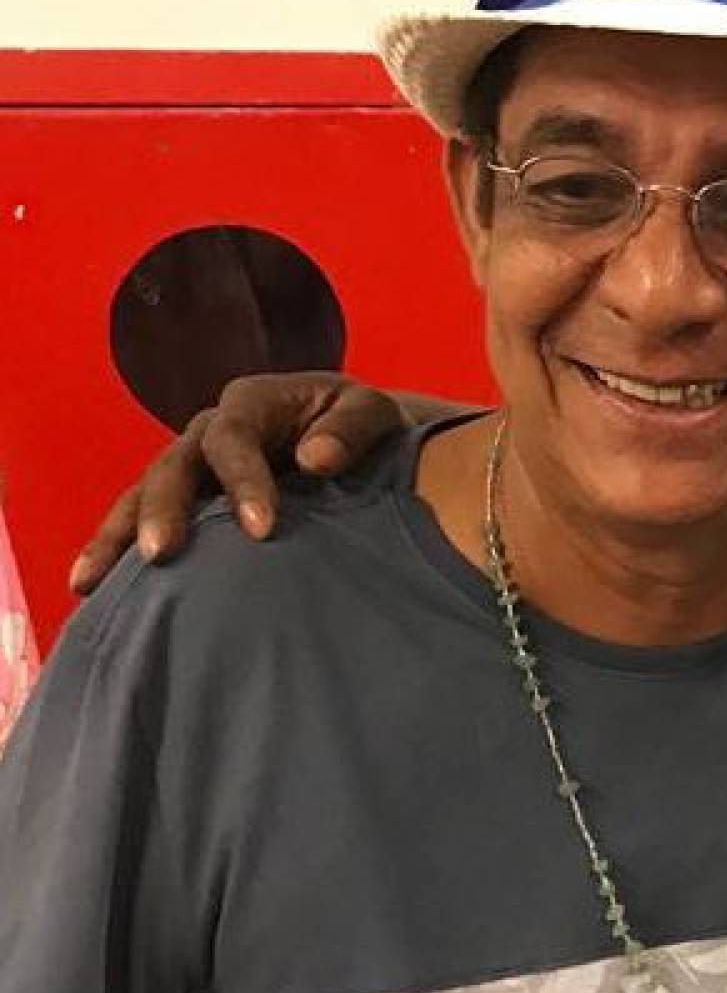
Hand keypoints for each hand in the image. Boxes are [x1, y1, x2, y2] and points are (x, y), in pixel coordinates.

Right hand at [69, 372, 406, 592]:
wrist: (357, 438)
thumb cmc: (362, 424)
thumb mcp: (370, 412)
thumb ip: (351, 429)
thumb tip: (315, 458)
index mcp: (252, 402)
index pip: (233, 439)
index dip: (242, 481)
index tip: (261, 529)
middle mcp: (211, 430)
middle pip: (174, 466)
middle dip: (164, 510)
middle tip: (160, 554)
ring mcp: (193, 465)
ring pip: (143, 494)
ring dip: (117, 536)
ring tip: (90, 581)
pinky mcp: (189, 500)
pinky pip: (145, 520)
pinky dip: (119, 551)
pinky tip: (94, 590)